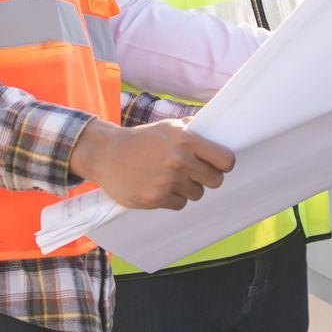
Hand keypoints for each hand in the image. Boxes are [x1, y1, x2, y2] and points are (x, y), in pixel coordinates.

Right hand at [69, 118, 235, 209]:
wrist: (106, 154)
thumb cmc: (141, 139)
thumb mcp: (168, 127)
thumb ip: (193, 130)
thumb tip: (217, 131)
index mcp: (186, 139)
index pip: (225, 160)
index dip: (223, 164)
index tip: (218, 164)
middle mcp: (179, 160)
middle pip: (215, 180)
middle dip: (207, 177)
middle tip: (194, 173)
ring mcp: (168, 181)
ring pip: (197, 193)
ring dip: (188, 188)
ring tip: (171, 178)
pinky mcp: (156, 198)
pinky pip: (180, 204)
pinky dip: (173, 198)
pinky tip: (160, 187)